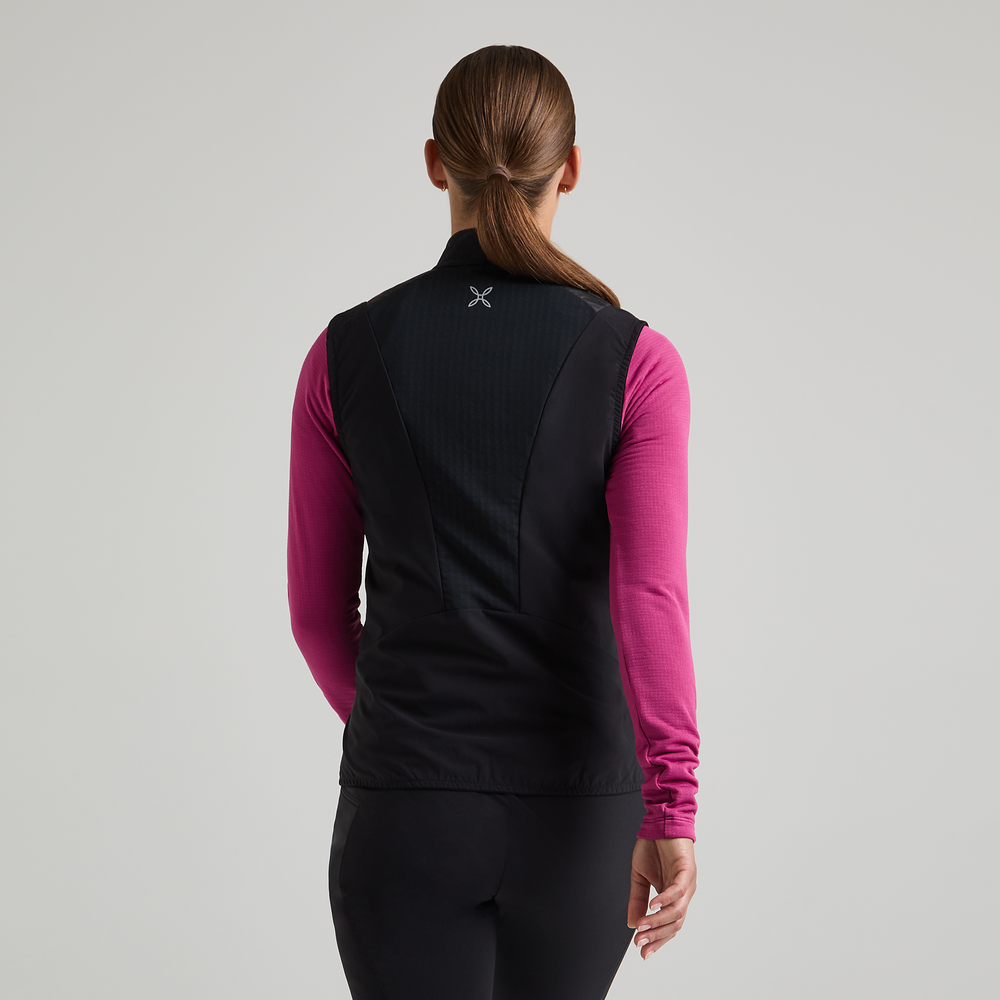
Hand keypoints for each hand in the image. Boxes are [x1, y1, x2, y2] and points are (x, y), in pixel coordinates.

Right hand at [626, 837, 696, 959]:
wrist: (659, 822)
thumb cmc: (653, 846)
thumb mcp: (639, 876)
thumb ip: (638, 899)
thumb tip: (632, 923)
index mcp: (672, 897)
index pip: (669, 926)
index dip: (657, 941)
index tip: (642, 952)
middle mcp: (683, 894)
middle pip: (675, 924)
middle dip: (656, 936)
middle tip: (640, 942)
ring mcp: (686, 883)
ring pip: (677, 911)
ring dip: (659, 921)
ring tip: (643, 926)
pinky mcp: (686, 870)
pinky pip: (677, 890)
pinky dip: (665, 900)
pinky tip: (653, 905)